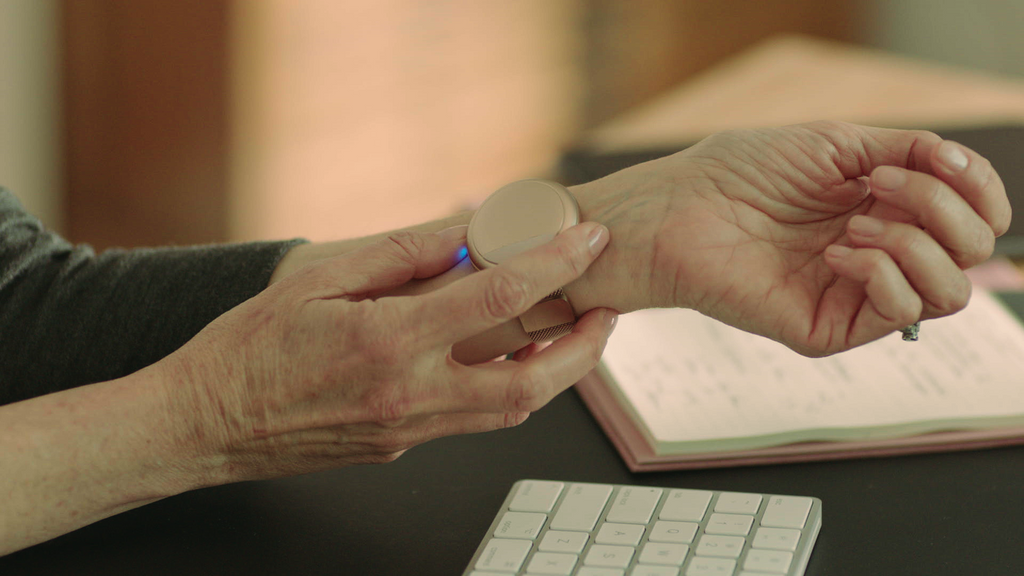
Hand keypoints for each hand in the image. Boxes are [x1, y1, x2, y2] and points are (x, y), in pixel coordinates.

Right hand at [162, 223, 615, 480]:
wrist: (206, 425)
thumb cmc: (249, 349)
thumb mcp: (316, 281)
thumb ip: (398, 256)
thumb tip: (462, 233)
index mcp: (387, 342)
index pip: (497, 297)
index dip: (554, 263)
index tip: (588, 240)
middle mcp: (408, 394)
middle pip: (529, 381)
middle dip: (585, 349)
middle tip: (609, 312)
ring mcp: (408, 430)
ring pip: (509, 411)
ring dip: (553, 374)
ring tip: (573, 335)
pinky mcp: (400, 448)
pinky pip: (470, 419)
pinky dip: (504, 388)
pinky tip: (506, 358)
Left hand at [571, 121, 1010, 355]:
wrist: (679, 209)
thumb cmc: (741, 173)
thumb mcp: (837, 144)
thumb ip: (908, 153)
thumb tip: (958, 163)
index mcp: (885, 212)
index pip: (973, 215)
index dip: (978, 187)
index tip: (939, 157)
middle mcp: (880, 256)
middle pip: (973, 252)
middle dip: (941, 206)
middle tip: (875, 185)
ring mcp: (856, 295)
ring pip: (951, 290)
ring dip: (917, 241)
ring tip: (854, 220)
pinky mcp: (829, 329)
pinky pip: (900, 311)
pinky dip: (883, 270)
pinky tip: (836, 249)